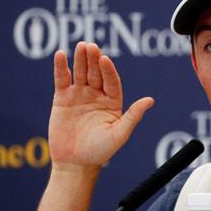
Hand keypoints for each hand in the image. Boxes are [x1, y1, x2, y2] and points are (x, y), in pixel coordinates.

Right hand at [48, 42, 153, 168]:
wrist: (75, 163)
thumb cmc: (99, 152)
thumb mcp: (119, 135)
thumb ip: (133, 116)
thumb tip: (150, 100)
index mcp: (112, 101)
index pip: (112, 81)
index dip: (108, 70)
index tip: (105, 60)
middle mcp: (96, 95)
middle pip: (96, 73)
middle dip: (93, 60)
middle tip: (91, 46)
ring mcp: (79, 95)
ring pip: (80, 73)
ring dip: (80, 59)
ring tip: (80, 46)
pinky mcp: (62, 98)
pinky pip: (62, 80)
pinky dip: (60, 67)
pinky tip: (60, 55)